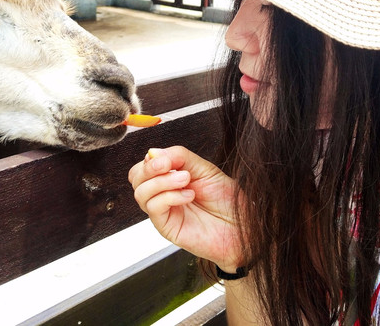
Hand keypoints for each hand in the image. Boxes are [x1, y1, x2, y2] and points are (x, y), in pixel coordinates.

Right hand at [128, 145, 244, 271]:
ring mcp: (163, 212)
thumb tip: (153, 152)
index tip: (167, 158)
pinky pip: (153, 208)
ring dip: (162, 181)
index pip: (144, 166)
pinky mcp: (166, 227)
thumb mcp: (205, 169)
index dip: (151, 159)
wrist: (243, 227)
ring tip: (185, 179)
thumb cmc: (227, 200)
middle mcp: (163, 194)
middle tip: (169, 165)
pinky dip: (169, 196)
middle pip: (136, 178)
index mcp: (170, 178)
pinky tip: (188, 195)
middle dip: (149, 168)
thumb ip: (180, 157)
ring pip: (141, 192)